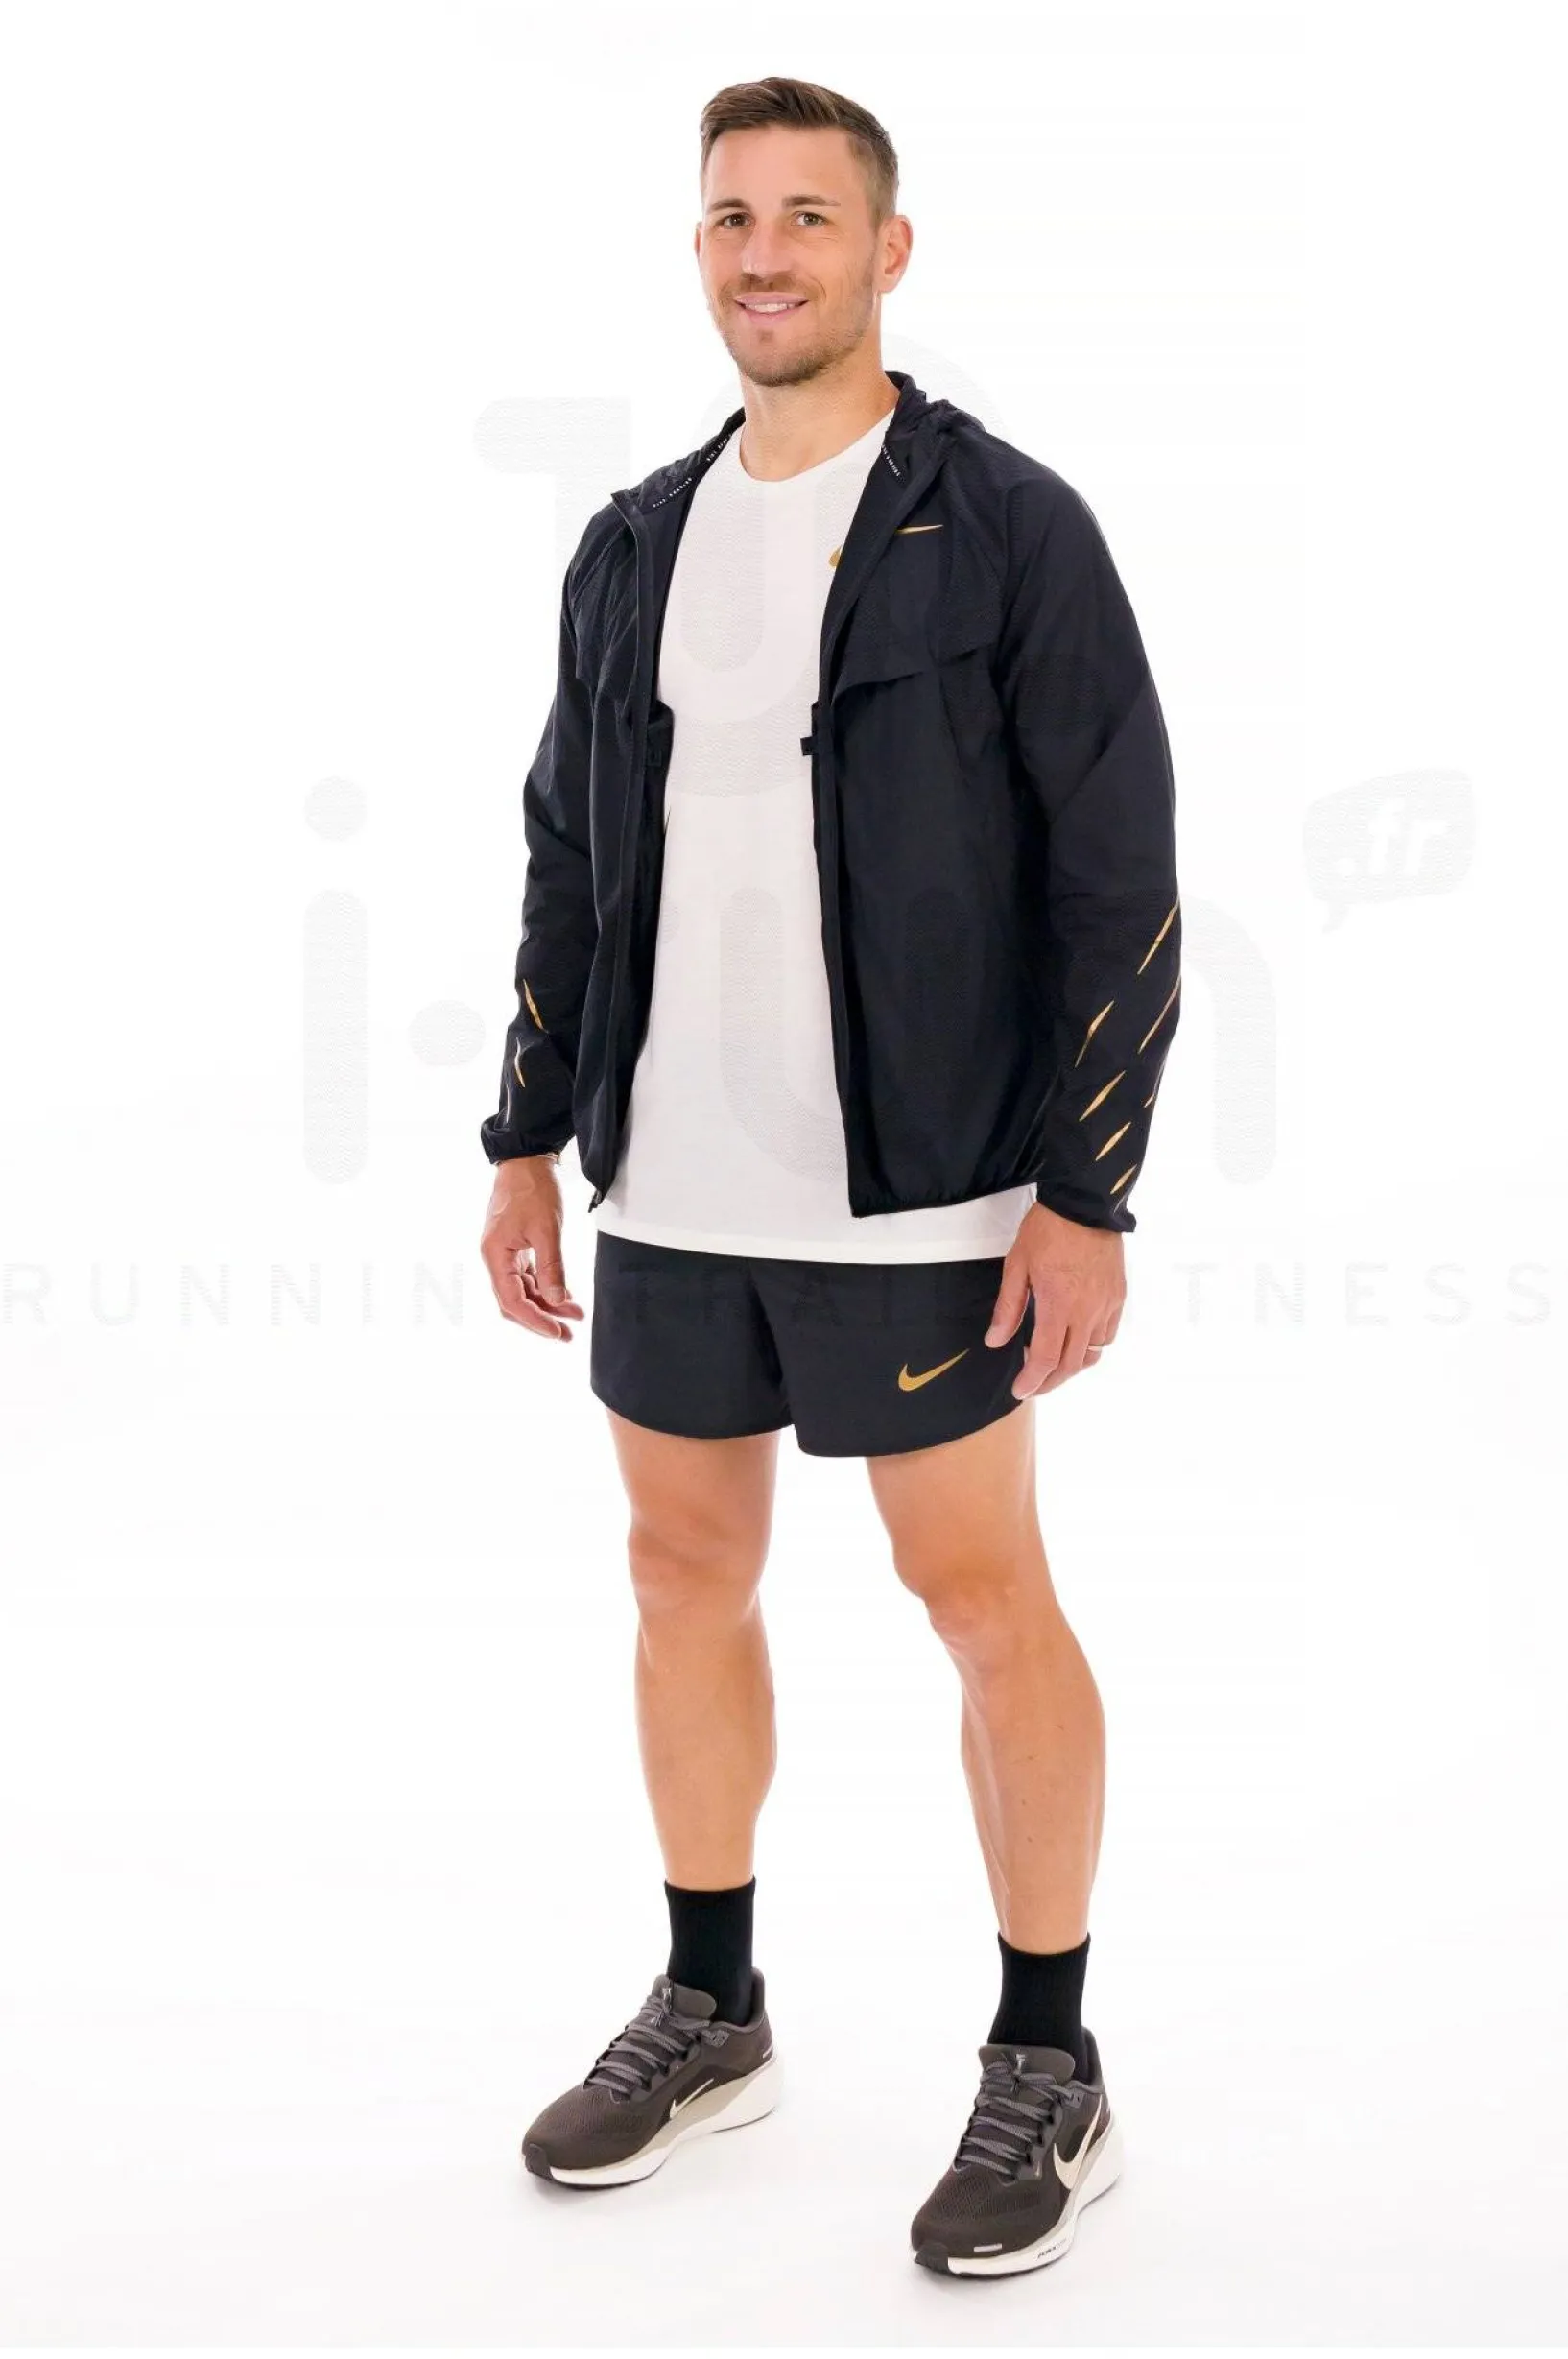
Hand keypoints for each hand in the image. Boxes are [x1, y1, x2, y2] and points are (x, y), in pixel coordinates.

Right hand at [479, 1156, 585, 1339]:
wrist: (526, 1159)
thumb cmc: (533, 1189)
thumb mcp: (547, 1230)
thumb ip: (551, 1268)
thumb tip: (557, 1300)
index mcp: (495, 1255)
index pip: (512, 1301)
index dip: (535, 1321)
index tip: (558, 1332)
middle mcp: (495, 1258)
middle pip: (515, 1300)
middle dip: (541, 1318)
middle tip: (568, 1333)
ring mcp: (505, 1253)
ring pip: (524, 1289)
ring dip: (548, 1303)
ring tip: (575, 1316)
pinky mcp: (516, 1247)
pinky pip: (528, 1276)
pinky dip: (546, 1287)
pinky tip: (566, 1295)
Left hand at [985, 1201, 1124, 1397]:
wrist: (1085, 1203)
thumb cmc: (1047, 1230)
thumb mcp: (1017, 1266)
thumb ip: (1008, 1309)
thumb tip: (995, 1341)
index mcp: (1058, 1305)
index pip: (1046, 1359)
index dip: (1032, 1380)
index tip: (1020, 1390)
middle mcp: (1087, 1311)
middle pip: (1070, 1364)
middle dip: (1050, 1382)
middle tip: (1033, 1385)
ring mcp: (1106, 1305)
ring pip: (1092, 1353)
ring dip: (1071, 1366)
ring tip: (1053, 1365)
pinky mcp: (1118, 1296)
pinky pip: (1108, 1334)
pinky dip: (1092, 1346)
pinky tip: (1077, 1340)